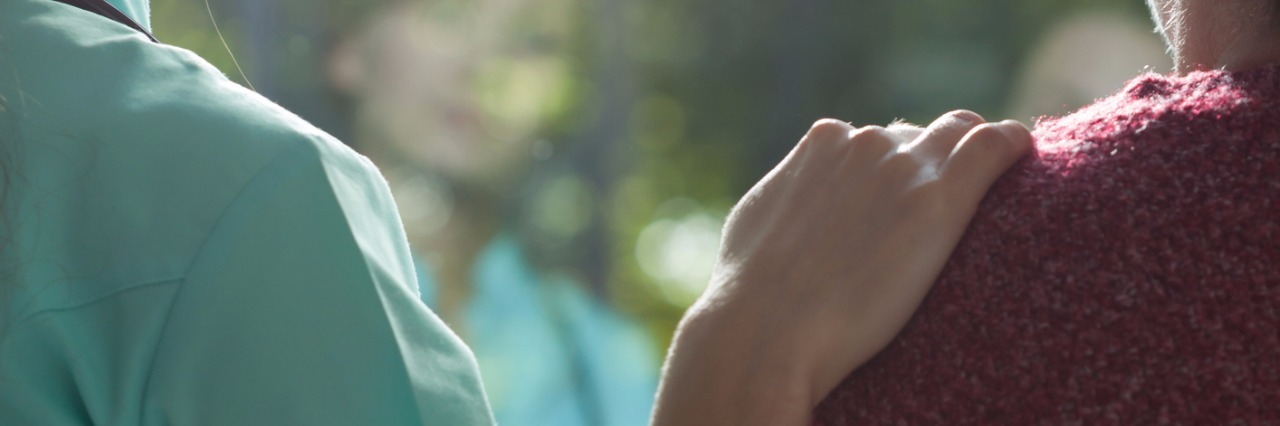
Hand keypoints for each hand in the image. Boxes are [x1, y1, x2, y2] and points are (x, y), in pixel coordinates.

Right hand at [651, 111, 1032, 425]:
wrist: (771, 326)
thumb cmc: (754, 289)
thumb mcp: (761, 218)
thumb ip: (792, 192)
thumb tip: (801, 201)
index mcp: (821, 142)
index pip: (878, 137)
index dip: (897, 165)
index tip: (908, 192)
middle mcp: (866, 143)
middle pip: (922, 135)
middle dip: (935, 158)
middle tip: (946, 201)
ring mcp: (906, 166)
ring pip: (962, 134)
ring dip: (973, 154)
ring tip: (993, 179)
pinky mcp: (942, 197)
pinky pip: (995, 145)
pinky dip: (1011, 146)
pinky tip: (1021, 156)